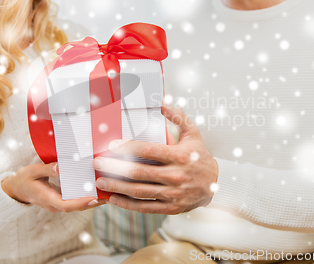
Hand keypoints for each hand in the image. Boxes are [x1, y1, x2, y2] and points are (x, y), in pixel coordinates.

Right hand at [1, 162, 106, 212]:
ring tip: (108, 195)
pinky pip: (74, 202)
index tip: (94, 198)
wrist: (15, 189)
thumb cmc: (23, 179)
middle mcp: (53, 205)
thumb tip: (60, 166)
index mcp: (46, 198)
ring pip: (77, 206)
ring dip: (92, 202)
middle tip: (108, 197)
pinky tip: (97, 191)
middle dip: (92, 203)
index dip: (81, 203)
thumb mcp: (32, 171)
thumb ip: (46, 169)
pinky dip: (86, 198)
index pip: (66, 205)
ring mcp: (57, 204)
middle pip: (76, 207)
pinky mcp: (60, 200)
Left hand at [92, 105, 218, 214]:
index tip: (111, 145)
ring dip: (117, 186)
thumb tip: (162, 104)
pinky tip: (114, 198)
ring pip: (139, 191)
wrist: (216, 184)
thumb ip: (179, 118)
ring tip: (101, 181)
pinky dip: (127, 204)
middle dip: (115, 168)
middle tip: (98, 163)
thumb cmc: (200, 157)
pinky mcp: (170, 208)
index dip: (128, 148)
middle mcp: (175, 176)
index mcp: (179, 156)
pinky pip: (145, 207)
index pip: (148, 151)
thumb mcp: (193, 134)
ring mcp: (173, 194)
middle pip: (139, 172)